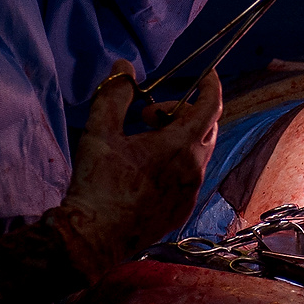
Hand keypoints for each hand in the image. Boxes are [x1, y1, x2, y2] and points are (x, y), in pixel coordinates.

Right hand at [53, 59, 220, 280]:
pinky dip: (176, 162)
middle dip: (182, 111)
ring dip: (178, 138)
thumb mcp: (100, 131)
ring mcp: (191, 192)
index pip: (210, 106)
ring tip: (143, 142)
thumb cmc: (97, 183)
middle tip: (147, 115)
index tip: (207, 74)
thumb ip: (115, 94)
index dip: (211, 86)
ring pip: (198, 153)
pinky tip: (146, 169)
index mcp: (180, 146)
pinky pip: (190, 177)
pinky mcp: (182, 210)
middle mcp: (195, 169)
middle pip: (205, 127)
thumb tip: (124, 66)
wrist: (92, 238)